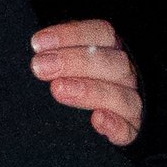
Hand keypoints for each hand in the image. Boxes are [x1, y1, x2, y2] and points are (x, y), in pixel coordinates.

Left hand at [30, 18, 141, 145]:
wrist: (100, 126)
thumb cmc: (80, 87)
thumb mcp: (70, 66)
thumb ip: (59, 55)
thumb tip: (36, 48)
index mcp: (113, 51)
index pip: (101, 34)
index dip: (71, 35)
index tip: (38, 43)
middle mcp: (126, 74)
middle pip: (110, 61)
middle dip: (74, 61)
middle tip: (40, 66)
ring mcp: (131, 104)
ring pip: (119, 94)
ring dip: (89, 90)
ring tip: (58, 89)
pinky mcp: (131, 133)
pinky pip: (127, 129)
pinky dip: (114, 124)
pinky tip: (96, 119)